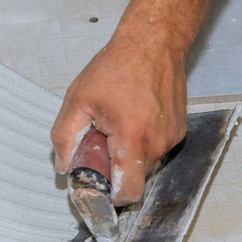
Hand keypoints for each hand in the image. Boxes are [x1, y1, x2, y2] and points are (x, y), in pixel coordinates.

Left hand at [51, 32, 186, 205]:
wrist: (153, 42)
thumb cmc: (117, 66)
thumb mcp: (77, 100)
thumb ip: (64, 137)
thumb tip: (64, 166)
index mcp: (133, 137)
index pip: (129, 191)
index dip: (112, 199)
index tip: (98, 193)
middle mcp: (158, 141)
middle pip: (134, 179)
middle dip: (114, 170)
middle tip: (99, 145)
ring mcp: (171, 137)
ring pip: (144, 166)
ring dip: (126, 156)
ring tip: (114, 127)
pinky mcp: (178, 131)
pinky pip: (154, 150)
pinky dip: (138, 144)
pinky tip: (129, 120)